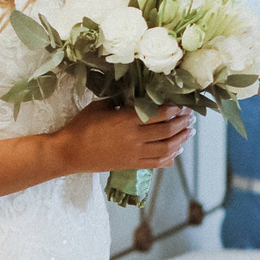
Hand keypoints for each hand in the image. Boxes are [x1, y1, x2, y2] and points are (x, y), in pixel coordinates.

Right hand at [56, 101, 193, 175]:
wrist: (69, 153)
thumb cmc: (81, 126)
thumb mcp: (100, 107)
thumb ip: (119, 101)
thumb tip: (135, 94)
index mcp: (126, 120)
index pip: (159, 114)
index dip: (174, 109)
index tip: (182, 105)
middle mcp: (134, 138)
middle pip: (167, 131)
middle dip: (182, 123)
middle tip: (190, 118)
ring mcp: (134, 154)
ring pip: (166, 148)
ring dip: (181, 140)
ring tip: (188, 133)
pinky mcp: (131, 165)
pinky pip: (156, 163)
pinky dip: (170, 158)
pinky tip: (175, 151)